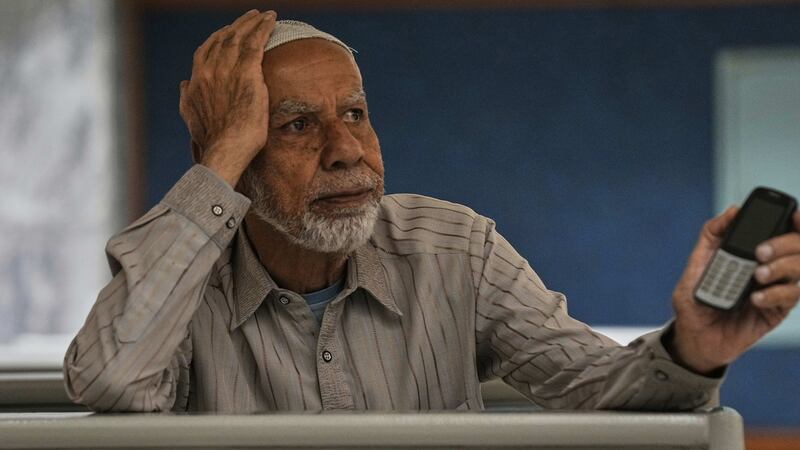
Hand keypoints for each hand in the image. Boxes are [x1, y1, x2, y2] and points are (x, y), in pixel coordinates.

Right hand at [178, 10, 275, 186]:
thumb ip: (187, 98)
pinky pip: (256, 43)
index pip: (207, 49)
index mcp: (197, 79)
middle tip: (252, 16)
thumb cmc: (213, 139)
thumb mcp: (191, 116)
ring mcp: (227, 69)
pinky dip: (263, 28)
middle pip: (225, 38)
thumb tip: (184, 84)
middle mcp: (209, 69)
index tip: (230, 31)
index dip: (219, 37)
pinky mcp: (247, 73)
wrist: (226, 148)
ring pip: (241, 36)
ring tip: (265, 15)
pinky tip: (271, 21)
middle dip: (239, 25)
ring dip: (253, 22)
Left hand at [669, 208, 799, 373]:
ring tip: (757, 274)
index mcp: (753, 253)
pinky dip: (774, 294)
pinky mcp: (776, 311)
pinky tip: (755, 298)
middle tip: (760, 252)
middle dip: (785, 244)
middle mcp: (770, 268)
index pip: (785, 232)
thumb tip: (733, 210)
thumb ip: (712, 235)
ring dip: (782, 267)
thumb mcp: (697, 263)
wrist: (693, 336)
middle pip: (798, 248)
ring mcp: (775, 289)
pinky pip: (789, 297)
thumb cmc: (695, 299)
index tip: (794, 215)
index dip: (796, 221)